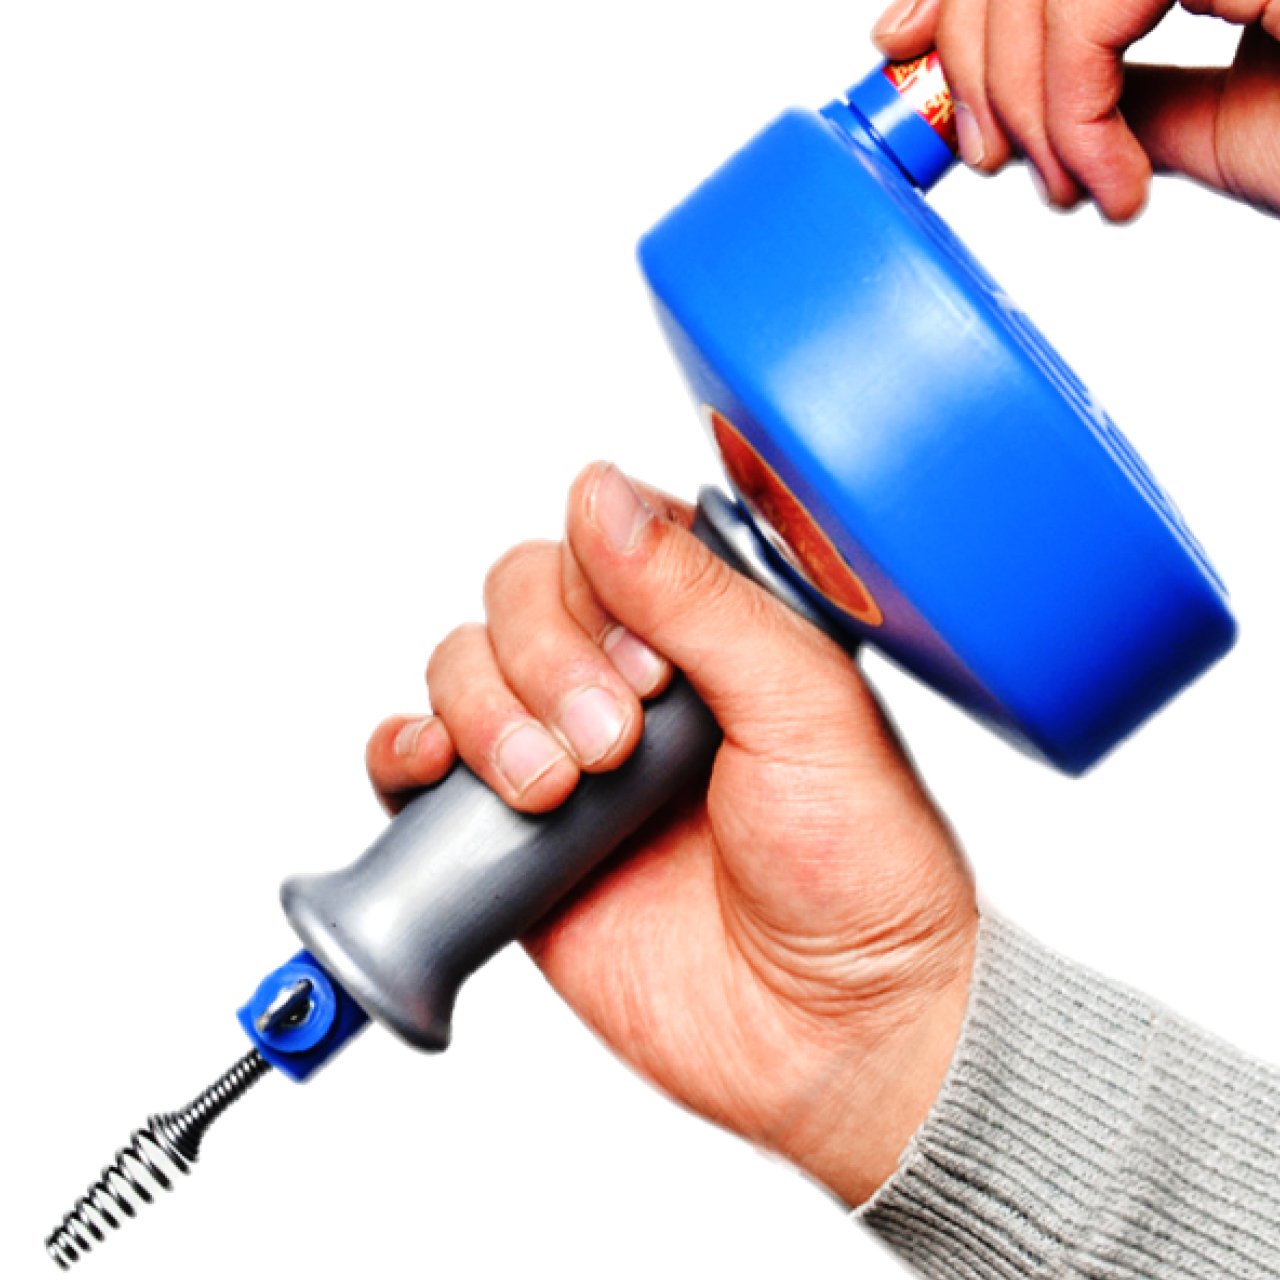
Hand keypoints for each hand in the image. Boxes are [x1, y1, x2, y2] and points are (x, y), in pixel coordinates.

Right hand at [366, 465, 976, 1203]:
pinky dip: (405, 750)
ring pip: (463, 665)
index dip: (600, 585)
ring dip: (486, 712)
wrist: (838, 1034)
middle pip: (518, 594)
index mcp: (712, 629)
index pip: (604, 539)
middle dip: (546, 661)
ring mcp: (566, 753)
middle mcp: (631, 678)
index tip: (652, 668)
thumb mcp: (804, 705)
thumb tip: (599, 489)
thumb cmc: (860, 871)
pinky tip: (438, 770)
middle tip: (612, 743)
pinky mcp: (515, 835)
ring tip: (554, 787)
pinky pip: (418, 763)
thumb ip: (699, 597)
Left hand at [873, 0, 1279, 218]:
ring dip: (1020, 96)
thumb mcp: (1226, 120)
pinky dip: (1073, 105)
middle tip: (987, 157)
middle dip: (970, 53)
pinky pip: (1089, 7)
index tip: (902, 46)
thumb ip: (1133, 93)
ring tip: (1066, 186)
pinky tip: (1111, 176)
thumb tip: (1040, 101)